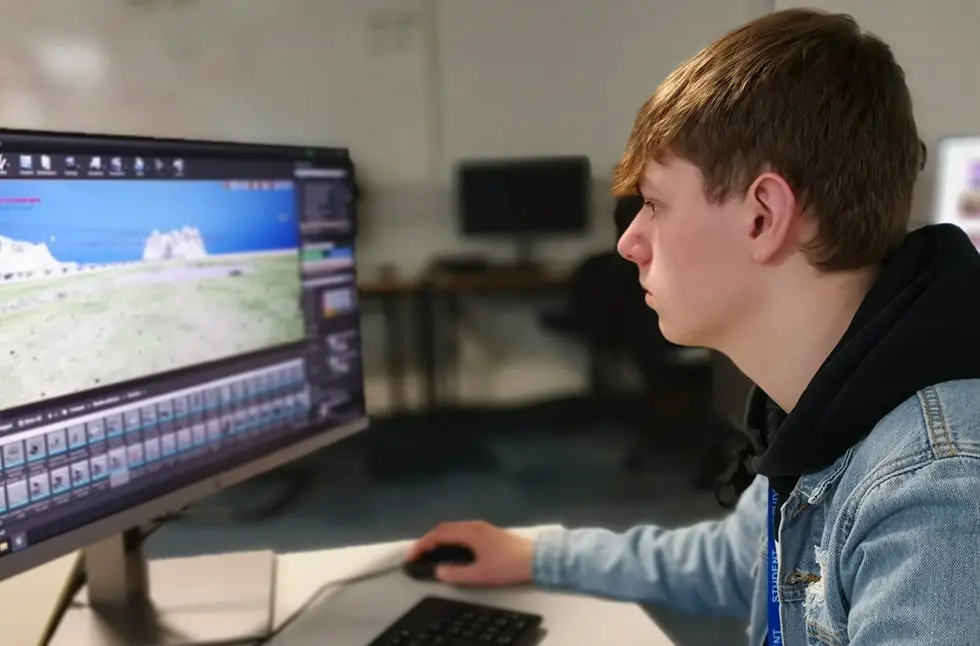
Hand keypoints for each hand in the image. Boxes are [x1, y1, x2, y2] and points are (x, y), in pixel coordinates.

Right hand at [406, 520, 533, 586]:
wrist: (537, 559)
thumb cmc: (508, 566)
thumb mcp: (480, 574)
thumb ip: (456, 573)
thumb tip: (439, 571)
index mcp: (470, 532)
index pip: (439, 533)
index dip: (422, 544)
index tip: (412, 556)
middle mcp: (475, 526)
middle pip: (445, 529)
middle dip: (428, 541)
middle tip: (418, 556)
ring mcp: (483, 528)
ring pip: (454, 530)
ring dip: (439, 540)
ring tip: (430, 555)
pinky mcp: (489, 534)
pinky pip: (462, 533)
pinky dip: (450, 541)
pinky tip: (451, 552)